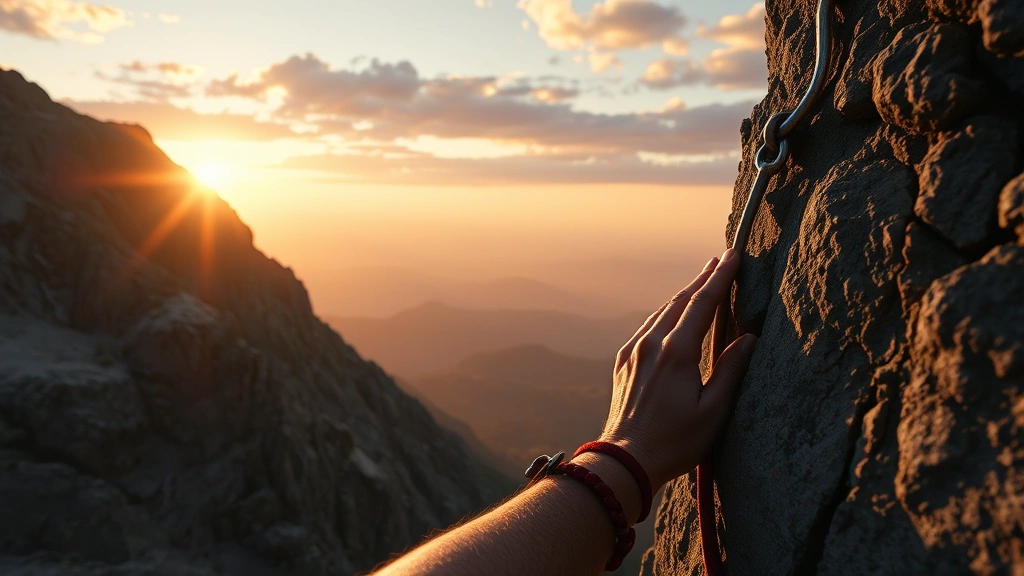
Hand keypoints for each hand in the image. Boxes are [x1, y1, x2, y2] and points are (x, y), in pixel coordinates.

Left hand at [598, 249, 756, 489]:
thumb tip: (749, 338)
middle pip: (681, 301)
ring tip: (701, 281)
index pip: (703, 303)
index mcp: (677, 352)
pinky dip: (665, 314)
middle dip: (703, 279)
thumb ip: (731, 370)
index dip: (720, 278)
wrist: (625, 459)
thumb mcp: (714, 411)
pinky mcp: (623, 362)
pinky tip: (672, 315)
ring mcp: (633, 352)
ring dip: (684, 295)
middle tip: (721, 260)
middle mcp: (651, 344)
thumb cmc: (675, 441)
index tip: (733, 255)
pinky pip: (647, 328)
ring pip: (662, 312)